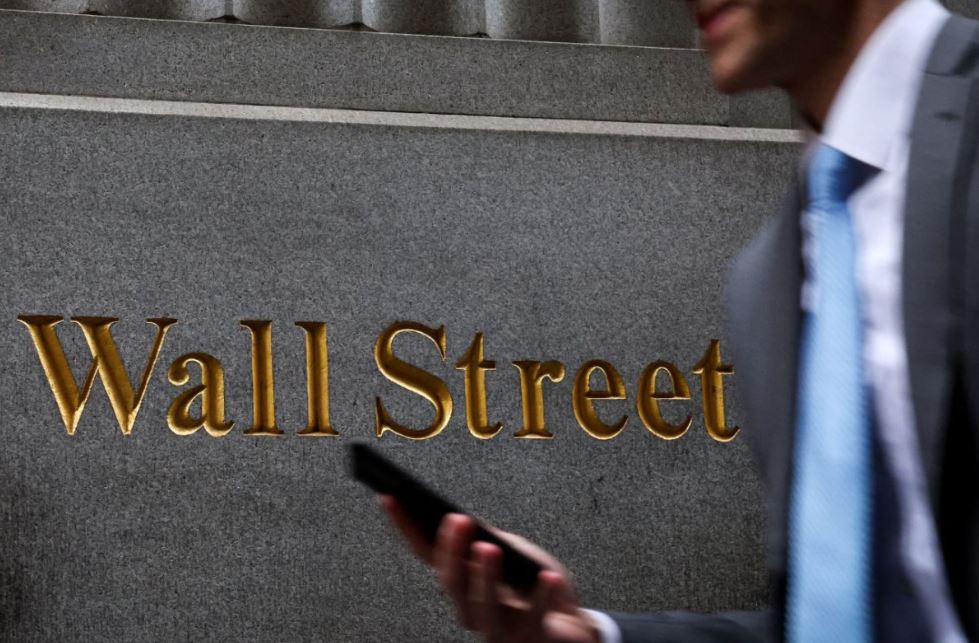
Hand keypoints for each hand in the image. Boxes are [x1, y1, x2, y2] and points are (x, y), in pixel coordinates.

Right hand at [378, 495, 601, 642]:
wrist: (570, 630)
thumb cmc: (535, 587)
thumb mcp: (511, 554)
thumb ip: (488, 540)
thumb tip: (465, 519)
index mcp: (463, 584)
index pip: (427, 554)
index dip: (407, 527)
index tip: (390, 497)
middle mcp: (472, 610)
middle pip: (453, 583)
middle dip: (452, 551)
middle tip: (458, 519)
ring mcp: (499, 629)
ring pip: (483, 607)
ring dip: (485, 577)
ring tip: (489, 549)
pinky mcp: (530, 639)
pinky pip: (534, 618)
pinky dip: (541, 596)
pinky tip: (548, 577)